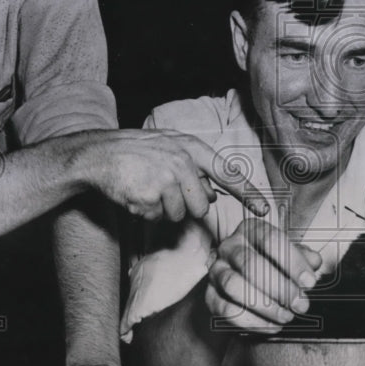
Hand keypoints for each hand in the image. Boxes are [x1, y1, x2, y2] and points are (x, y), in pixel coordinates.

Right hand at [79, 129, 269, 221]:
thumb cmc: (139, 153)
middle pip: (202, 206)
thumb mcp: (171, 150)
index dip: (248, 193)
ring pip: (179, 215)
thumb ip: (195, 170)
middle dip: (186, 206)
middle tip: (165, 191)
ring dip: (164, 210)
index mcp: (192, 148)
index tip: (265, 209)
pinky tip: (135, 194)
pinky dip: (146, 212)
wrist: (99, 153)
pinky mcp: (148, 195)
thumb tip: (213, 196)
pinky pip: (157, 217)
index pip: (229, 173)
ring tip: (147, 189)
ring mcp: (166, 178)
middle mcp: (183, 162)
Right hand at [205, 218, 321, 332]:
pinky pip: (226, 310)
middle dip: (280, 288)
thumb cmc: (273, 264)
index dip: (292, 262)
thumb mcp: (290, 256)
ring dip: (265, 305)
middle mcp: (229, 246)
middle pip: (251, 264)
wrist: (247, 281)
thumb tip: (314, 262)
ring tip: (287, 316)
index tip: (310, 282)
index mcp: (251, 229)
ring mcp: (216, 271)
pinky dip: (253, 322)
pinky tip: (273, 326)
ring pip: (234, 286)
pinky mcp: (210, 296)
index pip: (271, 240)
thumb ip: (303, 257)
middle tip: (301, 305)